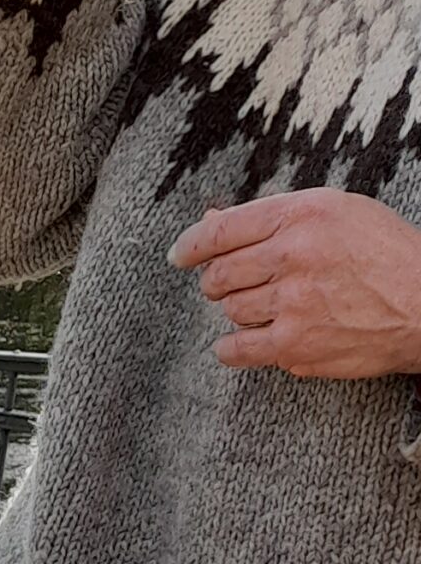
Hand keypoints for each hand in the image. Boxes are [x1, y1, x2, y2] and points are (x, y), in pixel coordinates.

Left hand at [171, 188, 420, 377]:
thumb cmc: (383, 255)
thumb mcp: (336, 214)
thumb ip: (273, 218)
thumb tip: (210, 218)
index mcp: (305, 214)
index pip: (222, 229)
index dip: (191, 245)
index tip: (179, 255)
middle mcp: (295, 255)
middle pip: (217, 276)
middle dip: (220, 282)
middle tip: (241, 284)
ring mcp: (292, 302)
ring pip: (229, 311)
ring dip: (242, 311)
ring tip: (278, 305)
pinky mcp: (293, 344)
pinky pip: (234, 349)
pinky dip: (233, 347)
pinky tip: (250, 338)